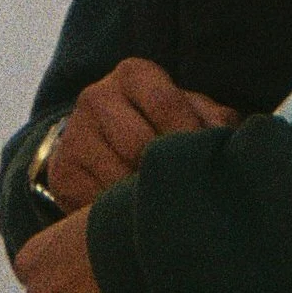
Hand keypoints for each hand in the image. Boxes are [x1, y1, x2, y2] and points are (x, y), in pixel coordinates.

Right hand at [38, 56, 236, 211]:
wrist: (97, 143)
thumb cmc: (158, 124)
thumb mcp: (185, 111)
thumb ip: (211, 119)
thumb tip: (230, 141)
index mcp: (134, 74)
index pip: (166, 104)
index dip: (189, 137)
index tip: (203, 164)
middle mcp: (97, 97)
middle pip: (138, 144)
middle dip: (166, 172)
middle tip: (188, 193)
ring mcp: (75, 135)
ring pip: (116, 176)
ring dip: (145, 198)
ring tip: (167, 208)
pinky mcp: (61, 172)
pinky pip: (95, 202)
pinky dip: (119, 215)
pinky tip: (137, 218)